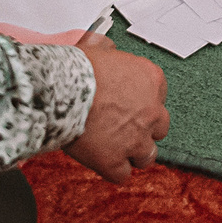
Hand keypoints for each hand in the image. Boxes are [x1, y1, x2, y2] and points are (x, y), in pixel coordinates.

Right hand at [65, 34, 169, 182]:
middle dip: (144, 129)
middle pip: (159, 127)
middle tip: (124, 127)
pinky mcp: (115, 161)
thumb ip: (110, 51)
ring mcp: (136, 139)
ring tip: (118, 150)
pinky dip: (113, 171)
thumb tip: (106, 47)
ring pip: (147, 155)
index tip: (129, 104)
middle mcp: (151, 111)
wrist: (62, 90)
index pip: (159, 97)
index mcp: (152, 80)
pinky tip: (103, 163)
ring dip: (134, 153)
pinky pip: (122, 175)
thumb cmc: (77, 69)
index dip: (142, 102)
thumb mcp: (98, 48)